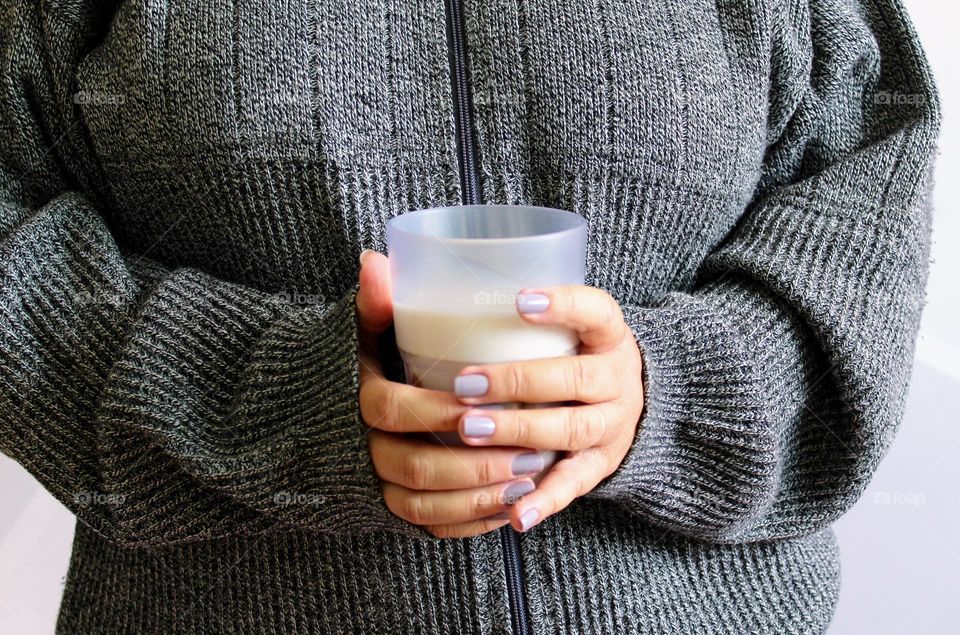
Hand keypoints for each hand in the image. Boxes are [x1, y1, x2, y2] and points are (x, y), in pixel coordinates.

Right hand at [356, 250, 546, 537]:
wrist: (346, 412)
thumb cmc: (375, 363)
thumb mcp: (372, 330)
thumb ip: (377, 301)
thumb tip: (375, 260)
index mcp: (360, 401)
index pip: (389, 411)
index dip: (433, 410)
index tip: (478, 403)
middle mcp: (367, 449)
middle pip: (414, 468)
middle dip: (474, 463)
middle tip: (527, 449)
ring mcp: (382, 485)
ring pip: (424, 505)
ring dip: (479, 497)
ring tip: (528, 479)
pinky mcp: (400, 508)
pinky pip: (430, 527)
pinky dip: (470, 522)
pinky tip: (509, 508)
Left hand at [452, 285, 644, 532]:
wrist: (633, 401)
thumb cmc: (579, 355)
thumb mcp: (572, 327)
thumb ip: (526, 317)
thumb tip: (435, 296)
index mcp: (609, 336)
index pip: (596, 311)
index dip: (563, 305)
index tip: (520, 300)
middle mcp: (618, 380)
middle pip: (576, 378)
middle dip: (518, 381)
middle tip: (466, 384)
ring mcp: (612, 426)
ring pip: (571, 430)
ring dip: (519, 431)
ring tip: (471, 430)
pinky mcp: (601, 466)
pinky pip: (573, 484)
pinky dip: (544, 499)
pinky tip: (516, 513)